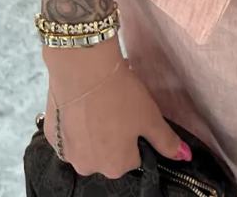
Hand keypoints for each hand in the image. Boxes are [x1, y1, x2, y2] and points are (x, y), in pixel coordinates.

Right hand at [44, 43, 189, 177]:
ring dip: (94, 128)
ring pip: (87, 143)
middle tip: (118, 106)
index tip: (135, 114)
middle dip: (115, 134)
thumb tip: (185, 157)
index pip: (134, 157)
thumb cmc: (121, 95)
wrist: (83, 69)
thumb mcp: (151, 117)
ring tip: (101, 100)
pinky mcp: (51, 136)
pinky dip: (75, 121)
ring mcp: (67, 153)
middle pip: (109, 153)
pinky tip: (82, 100)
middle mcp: (89, 167)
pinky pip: (69, 133)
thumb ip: (166, 141)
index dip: (137, 134)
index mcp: (116, 166)